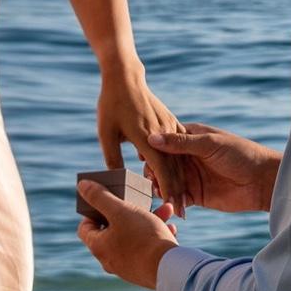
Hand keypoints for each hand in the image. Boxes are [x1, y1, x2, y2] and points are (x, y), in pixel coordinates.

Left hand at [76, 180, 177, 289]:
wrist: (169, 268)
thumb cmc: (142, 237)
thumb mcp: (120, 210)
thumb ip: (99, 197)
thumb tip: (82, 186)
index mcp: (99, 246)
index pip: (85, 227)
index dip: (93, 210)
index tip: (108, 199)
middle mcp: (109, 259)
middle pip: (113, 229)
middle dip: (129, 210)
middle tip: (140, 200)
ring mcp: (127, 266)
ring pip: (133, 236)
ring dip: (148, 220)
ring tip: (165, 210)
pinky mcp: (143, 270)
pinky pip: (146, 248)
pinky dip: (155, 235)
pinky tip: (170, 228)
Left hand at [97, 73, 190, 217]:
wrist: (125, 77)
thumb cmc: (111, 105)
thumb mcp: (106, 133)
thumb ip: (113, 158)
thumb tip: (117, 182)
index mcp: (145, 136)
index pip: (161, 169)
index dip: (167, 190)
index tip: (170, 207)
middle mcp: (161, 131)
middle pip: (174, 166)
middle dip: (178, 191)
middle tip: (181, 213)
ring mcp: (169, 124)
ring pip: (180, 156)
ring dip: (183, 179)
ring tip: (183, 199)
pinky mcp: (171, 119)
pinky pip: (180, 143)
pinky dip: (182, 161)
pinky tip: (184, 175)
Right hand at [143, 122, 280, 212]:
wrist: (262, 181)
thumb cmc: (240, 154)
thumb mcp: (210, 144)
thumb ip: (181, 143)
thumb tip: (152, 138)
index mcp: (191, 137)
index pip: (164, 140)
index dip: (152, 147)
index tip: (143, 154)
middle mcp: (187, 156)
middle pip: (162, 162)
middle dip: (155, 170)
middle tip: (152, 178)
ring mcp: (191, 176)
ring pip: (167, 181)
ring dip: (161, 186)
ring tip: (160, 192)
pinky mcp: (196, 195)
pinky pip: (178, 198)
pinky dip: (172, 201)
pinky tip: (170, 205)